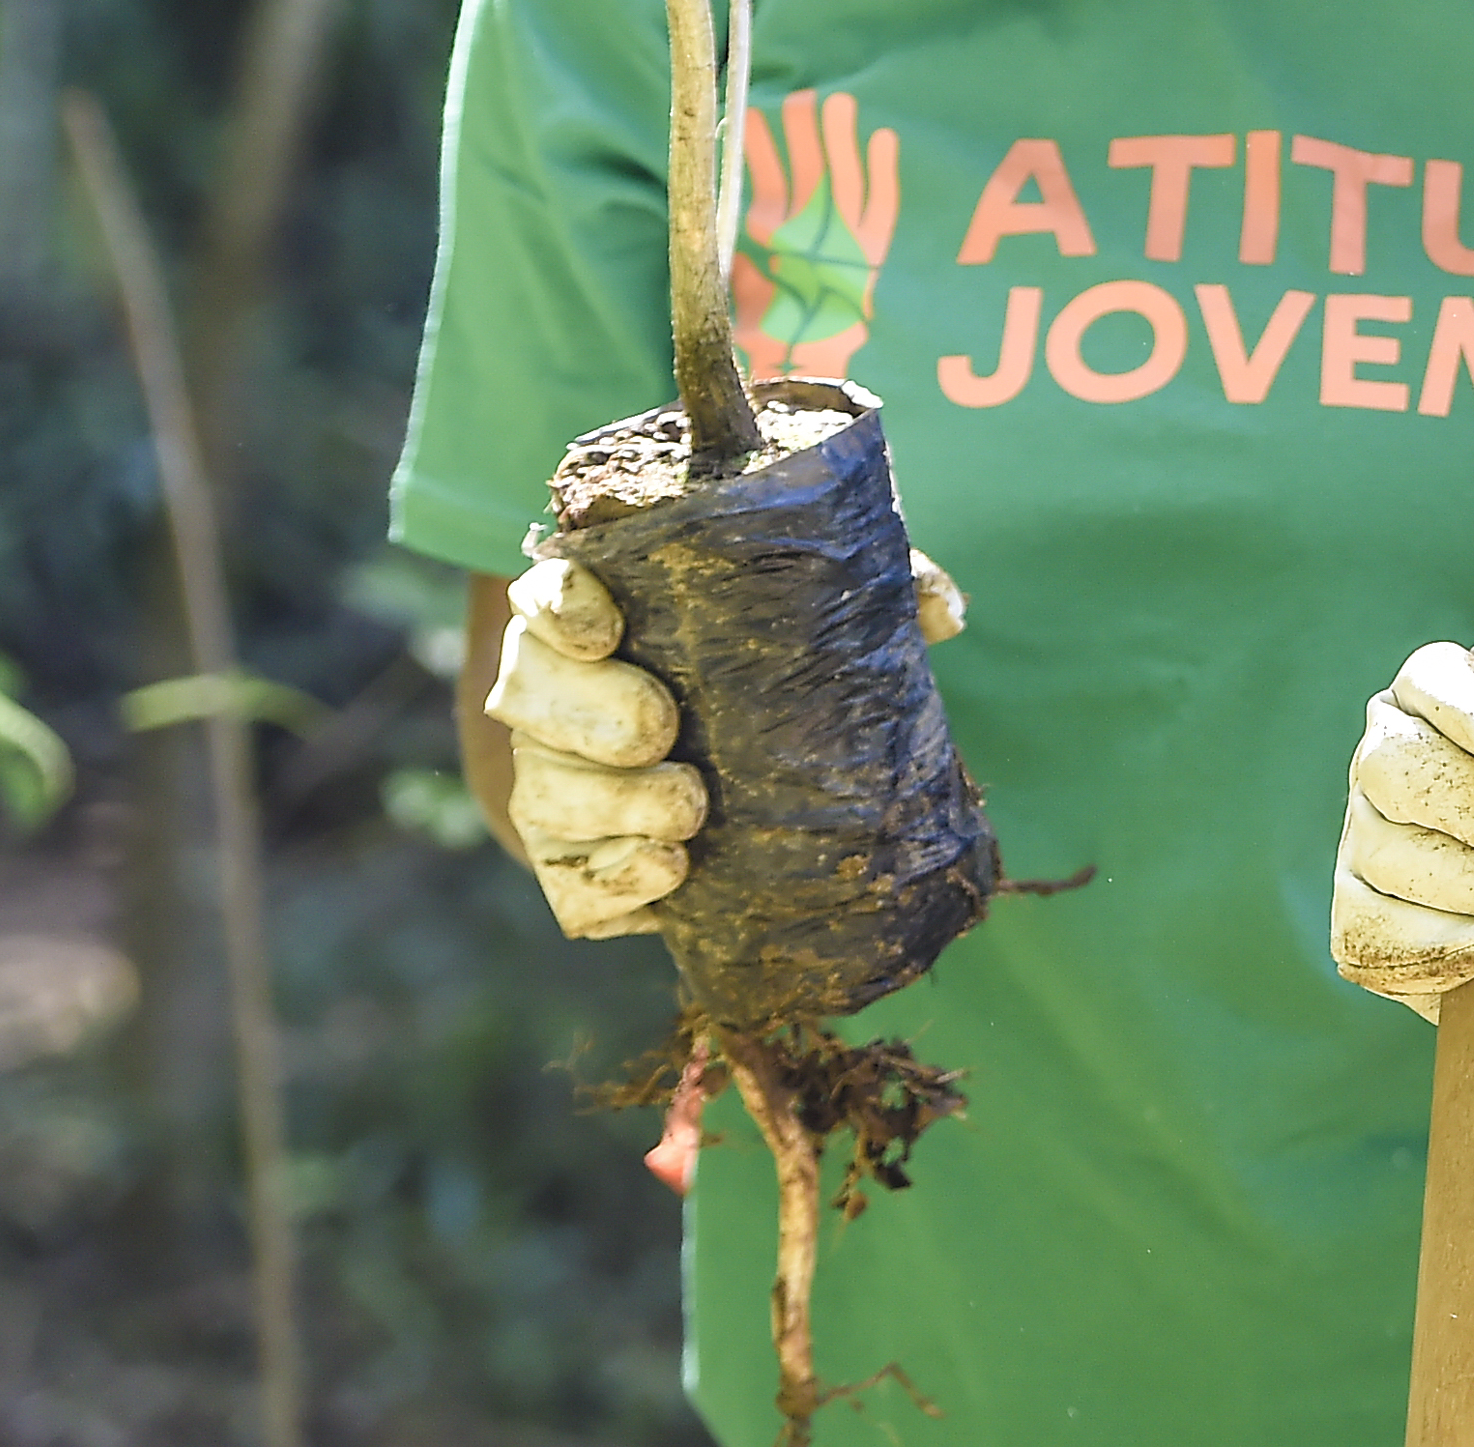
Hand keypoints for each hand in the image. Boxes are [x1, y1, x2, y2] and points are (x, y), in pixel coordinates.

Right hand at [485, 543, 963, 939]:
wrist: (710, 766)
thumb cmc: (757, 664)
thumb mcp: (811, 612)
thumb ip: (874, 590)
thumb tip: (945, 614)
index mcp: (595, 611)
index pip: (547, 590)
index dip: (561, 606)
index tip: (607, 627)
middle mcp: (552, 689)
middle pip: (529, 691)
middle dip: (592, 715)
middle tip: (664, 733)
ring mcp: (550, 776)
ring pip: (543, 789)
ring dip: (608, 807)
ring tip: (685, 820)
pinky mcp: (568, 858)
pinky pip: (566, 880)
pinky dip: (611, 884)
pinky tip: (666, 879)